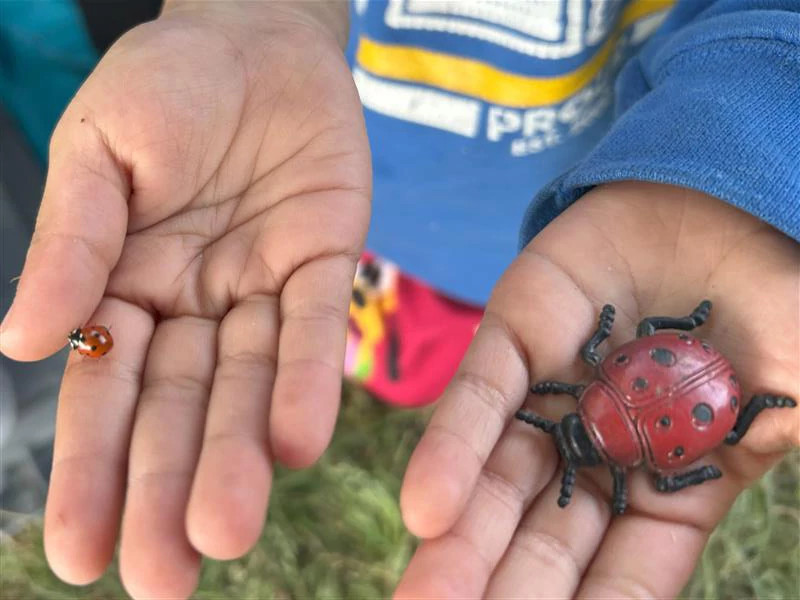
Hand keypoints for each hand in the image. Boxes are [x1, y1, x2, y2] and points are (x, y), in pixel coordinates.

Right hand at [0, 4, 368, 597]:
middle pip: (177, 410)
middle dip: (166, 491)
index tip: (78, 556)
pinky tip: (294, 443)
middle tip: (161, 579)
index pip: (106, 392)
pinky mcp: (323, 263)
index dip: (92, 472)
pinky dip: (304, 383)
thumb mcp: (99, 152)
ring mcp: (259, 290)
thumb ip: (74, 245)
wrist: (255, 37)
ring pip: (245, 387)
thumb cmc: (165, 85)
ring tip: (224, 533)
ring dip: (235, 458)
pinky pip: (312, 329)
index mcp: (125, 286)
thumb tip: (22, 343)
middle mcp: (193, 305)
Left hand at [397, 182, 797, 597]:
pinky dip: (455, 449)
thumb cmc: (783, 305)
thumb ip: (770, 450)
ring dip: (464, 543)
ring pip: (502, 478)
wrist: (735, 201)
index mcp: (671, 480)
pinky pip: (484, 395)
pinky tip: (426, 509)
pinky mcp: (517, 333)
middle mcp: (602, 444)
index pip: (622, 568)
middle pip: (546, 536)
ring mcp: (556, 392)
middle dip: (506, 592)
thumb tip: (731, 501)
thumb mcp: (795, 403)